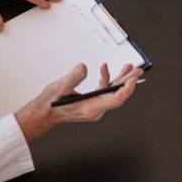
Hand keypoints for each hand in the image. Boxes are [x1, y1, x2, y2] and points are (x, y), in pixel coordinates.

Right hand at [14, 62, 143, 140]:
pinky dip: (107, 80)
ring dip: (121, 80)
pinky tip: (104, 69)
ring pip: (113, 93)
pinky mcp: (92, 102)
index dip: (126, 89)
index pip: (114, 100)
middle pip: (117, 96)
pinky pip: (105, 92)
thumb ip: (72, 77)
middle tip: (138, 70)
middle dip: (129, 82)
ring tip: (129, 68)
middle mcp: (95, 109)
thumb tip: (84, 68)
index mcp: (90, 108)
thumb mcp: (59, 87)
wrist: (43, 113)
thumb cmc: (50, 104)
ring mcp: (95, 107)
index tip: (133, 79)